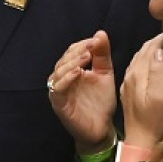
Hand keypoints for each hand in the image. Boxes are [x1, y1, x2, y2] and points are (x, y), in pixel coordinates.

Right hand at [48, 30, 116, 153]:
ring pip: (59, 71)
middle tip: (92, 46)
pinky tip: (78, 72)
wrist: (101, 128)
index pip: (72, 51)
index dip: (83, 44)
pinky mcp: (58, 103)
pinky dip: (67, 78)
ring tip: (87, 57)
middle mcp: (62, 78)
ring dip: (73, 62)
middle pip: (65, 59)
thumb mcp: (104, 74)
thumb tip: (100, 33)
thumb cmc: (101, 102)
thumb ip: (102, 55)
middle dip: (78, 51)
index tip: (97, 40)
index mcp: (72, 69)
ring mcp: (58, 91)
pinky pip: (58, 88)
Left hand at [120, 34, 162, 149]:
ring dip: (153, 49)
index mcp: (137, 73)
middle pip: (144, 50)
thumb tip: (161, 50)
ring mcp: (129, 83)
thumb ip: (159, 72)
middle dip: (159, 40)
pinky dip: (149, 59)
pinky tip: (157, 62)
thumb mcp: (159, 97)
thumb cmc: (153, 122)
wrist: (141, 144)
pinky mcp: (131, 91)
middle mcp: (130, 75)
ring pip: (141, 58)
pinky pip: (139, 67)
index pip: (150, 47)